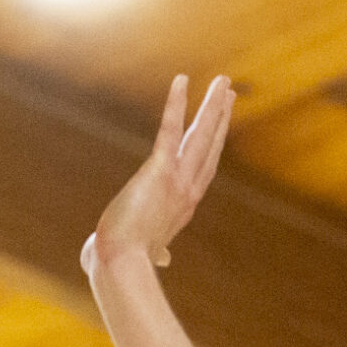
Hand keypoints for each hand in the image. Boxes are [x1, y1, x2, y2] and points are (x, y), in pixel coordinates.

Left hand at [83, 72, 232, 276]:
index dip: (213, 144)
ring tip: (223, 82)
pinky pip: (169, 130)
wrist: (118, 265)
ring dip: (214, 106)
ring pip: (201, 136)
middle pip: (209, 147)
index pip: (202, 168)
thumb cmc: (122, 262)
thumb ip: (156, 252)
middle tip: (228, 92)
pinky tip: (181, 80)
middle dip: (219, 118)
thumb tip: (161, 261)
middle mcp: (186, 191)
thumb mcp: (145, 253)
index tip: (219, 126)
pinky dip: (175, 105)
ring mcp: (177, 181)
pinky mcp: (160, 170)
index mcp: (181, 207)